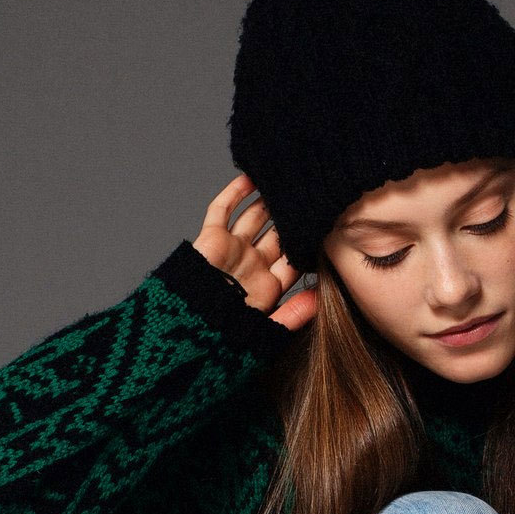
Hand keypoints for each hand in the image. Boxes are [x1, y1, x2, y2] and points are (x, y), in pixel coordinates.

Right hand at [193, 172, 317, 329]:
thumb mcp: (269, 329)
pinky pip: (223, 209)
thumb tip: (322, 297)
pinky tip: (253, 178)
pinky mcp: (211, 239)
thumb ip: (296, 313)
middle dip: (291, 218)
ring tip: (286, 182)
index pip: (294, 259)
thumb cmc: (226, 336)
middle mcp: (252, 265)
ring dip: (268, 200)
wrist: (189, 331)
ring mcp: (232, 250)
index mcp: (268, 286)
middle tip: (310, 196)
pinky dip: (236, 193)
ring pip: (254, 217)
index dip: (308, 243)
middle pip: (277, 234)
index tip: (325, 225)